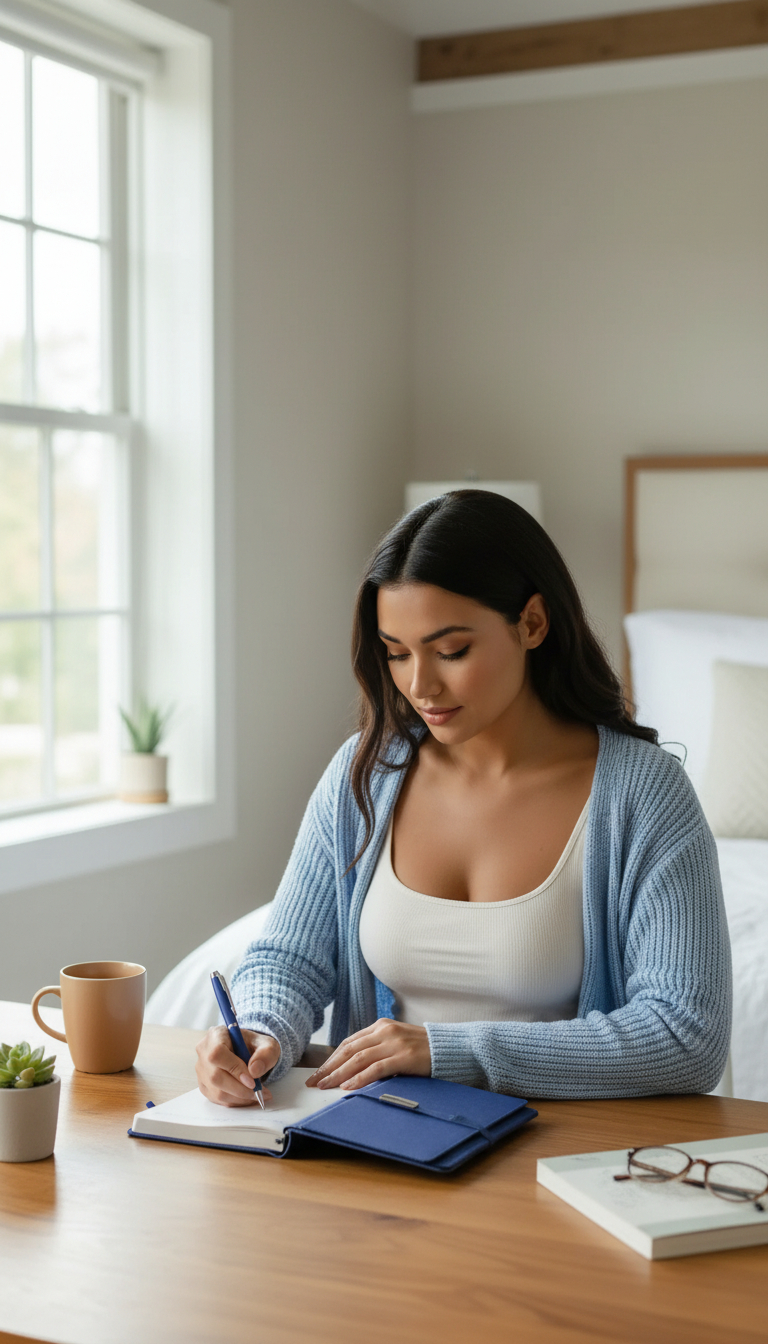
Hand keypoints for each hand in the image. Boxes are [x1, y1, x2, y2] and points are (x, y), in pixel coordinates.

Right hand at [195, 1025, 279, 1106]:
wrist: (247, 1051)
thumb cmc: (254, 1046)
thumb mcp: (267, 1044)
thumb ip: (265, 1054)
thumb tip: (254, 1071)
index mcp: (216, 1034)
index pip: (218, 1053)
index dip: (234, 1069)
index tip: (252, 1081)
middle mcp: (204, 1051)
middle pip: (215, 1076)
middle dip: (240, 1089)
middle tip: (259, 1092)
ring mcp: (202, 1070)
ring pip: (216, 1091)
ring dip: (239, 1098)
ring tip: (258, 1095)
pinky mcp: (204, 1084)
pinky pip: (217, 1099)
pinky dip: (235, 1102)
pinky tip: (248, 1098)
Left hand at [305, 1019, 430, 1091]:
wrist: (452, 1048)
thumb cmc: (423, 1050)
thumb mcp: (397, 1043)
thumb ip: (377, 1049)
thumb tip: (351, 1068)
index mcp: (381, 1026)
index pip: (349, 1043)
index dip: (331, 1059)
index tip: (318, 1073)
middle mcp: (385, 1031)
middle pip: (349, 1050)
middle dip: (329, 1067)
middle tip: (314, 1082)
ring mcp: (394, 1043)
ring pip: (358, 1058)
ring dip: (339, 1074)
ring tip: (326, 1086)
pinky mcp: (404, 1057)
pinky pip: (376, 1068)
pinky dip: (360, 1078)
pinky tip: (349, 1087)